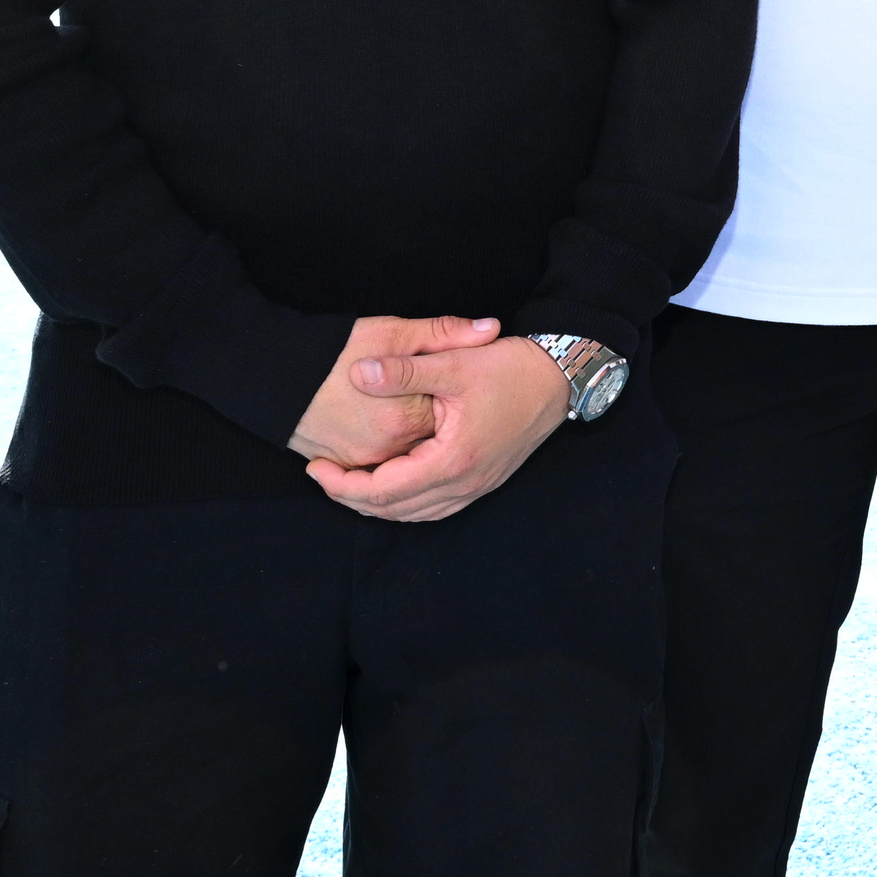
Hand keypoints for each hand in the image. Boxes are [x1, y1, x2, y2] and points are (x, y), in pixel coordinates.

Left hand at [309, 331, 566, 521]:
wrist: (560, 378)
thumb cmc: (509, 368)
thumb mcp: (454, 362)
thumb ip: (404, 370)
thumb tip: (359, 373)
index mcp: (453, 459)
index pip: (383, 491)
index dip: (343, 484)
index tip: (315, 467)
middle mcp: (465, 482)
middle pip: (395, 511)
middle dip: (352, 498)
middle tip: (322, 476)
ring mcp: (477, 486)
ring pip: (415, 515)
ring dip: (377, 505)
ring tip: (348, 483)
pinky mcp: (484, 481)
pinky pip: (435, 508)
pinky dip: (405, 504)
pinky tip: (391, 487)